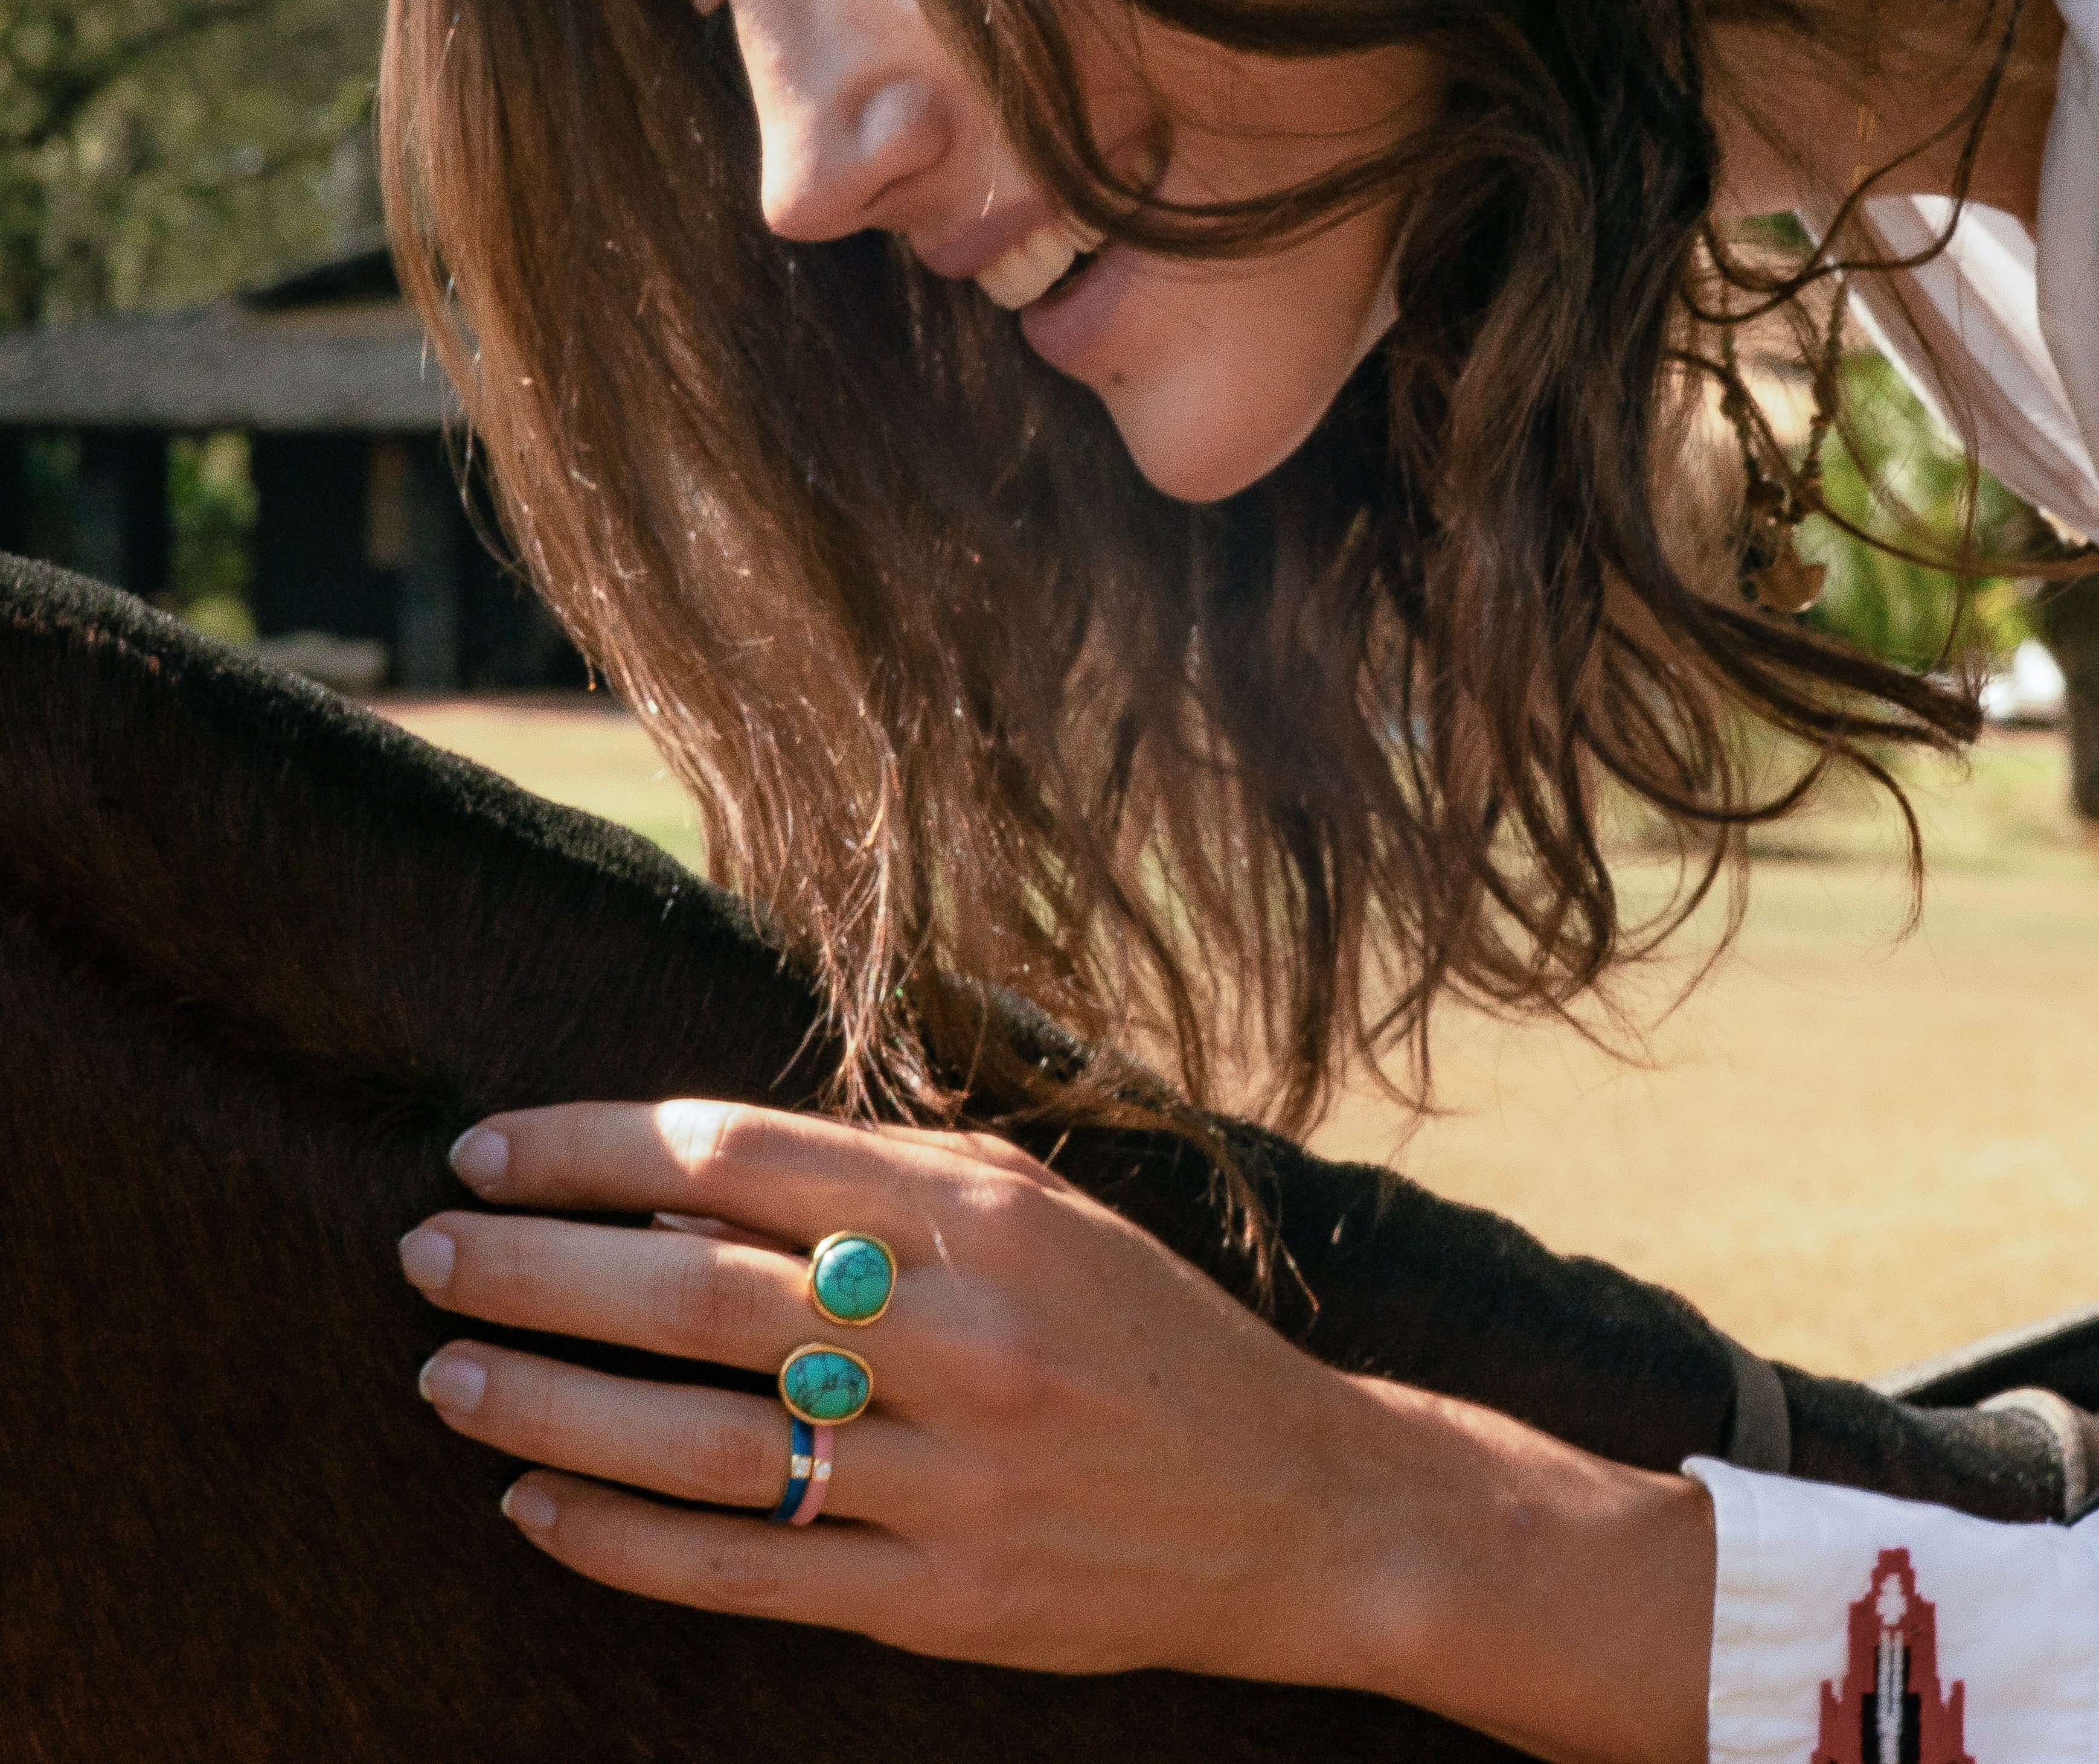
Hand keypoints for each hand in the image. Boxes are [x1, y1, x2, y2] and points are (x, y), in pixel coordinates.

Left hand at [398, 1099, 1714, 1761]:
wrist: (1297, 1504)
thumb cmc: (1149, 1332)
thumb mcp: (1036, 1213)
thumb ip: (875, 1184)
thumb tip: (682, 1187)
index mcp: (983, 1217)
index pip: (741, 1155)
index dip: (596, 1147)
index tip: (495, 1148)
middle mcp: (962, 1338)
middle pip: (699, 1293)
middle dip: (540, 1267)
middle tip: (429, 1250)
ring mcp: (951, 1482)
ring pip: (705, 1442)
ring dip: (554, 1406)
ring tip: (445, 1374)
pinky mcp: (945, 1604)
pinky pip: (752, 1571)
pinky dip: (628, 1539)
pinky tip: (537, 1506)